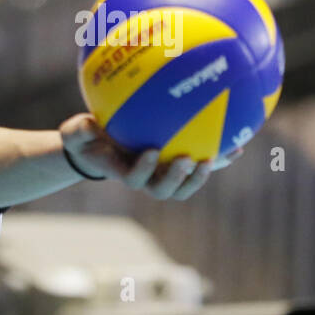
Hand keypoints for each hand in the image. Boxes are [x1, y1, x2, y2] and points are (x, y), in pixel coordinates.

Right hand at [58, 113, 242, 199]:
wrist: (103, 143)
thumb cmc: (88, 137)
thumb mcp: (75, 132)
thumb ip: (77, 130)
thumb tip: (86, 124)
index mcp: (124, 171)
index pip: (134, 177)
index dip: (143, 169)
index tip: (150, 151)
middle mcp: (147, 177)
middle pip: (164, 190)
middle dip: (177, 178)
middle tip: (187, 159)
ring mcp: (165, 174)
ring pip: (185, 185)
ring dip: (200, 176)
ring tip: (214, 158)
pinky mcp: (181, 164)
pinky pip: (202, 164)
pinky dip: (221, 158)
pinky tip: (239, 145)